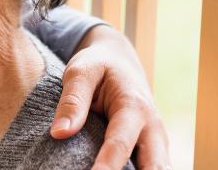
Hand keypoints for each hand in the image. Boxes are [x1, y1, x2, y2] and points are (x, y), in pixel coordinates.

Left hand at [50, 25, 170, 169]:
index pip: (120, 143)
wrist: (119, 58)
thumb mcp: (80, 71)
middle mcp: (152, 128)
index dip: (107, 165)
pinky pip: (149, 168)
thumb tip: (59, 133)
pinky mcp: (151, 150)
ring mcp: (156, 141)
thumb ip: (72, 101)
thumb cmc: (97, 65)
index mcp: (134, 106)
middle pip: (153, 166)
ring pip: (158, 169)